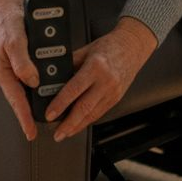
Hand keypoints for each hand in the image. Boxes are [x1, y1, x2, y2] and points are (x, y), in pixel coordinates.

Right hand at [0, 0, 37, 140]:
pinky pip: (30, 74)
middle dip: (33, 109)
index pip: (15, 100)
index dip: (24, 118)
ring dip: (38, 94)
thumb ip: (23, 62)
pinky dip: (39, 80)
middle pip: (21, 97)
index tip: (31, 132)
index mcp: (1, 70)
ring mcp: (12, 64)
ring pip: (27, 86)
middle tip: (47, 120)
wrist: (4, 0)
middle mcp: (6, 70)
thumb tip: (32, 81)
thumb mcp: (15, 39)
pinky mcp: (19, 57)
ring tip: (50, 105)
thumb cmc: (4, 17)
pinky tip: (48, 82)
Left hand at [46, 16, 156, 141]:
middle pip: (85, 108)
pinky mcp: (117, 98)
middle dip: (69, 124)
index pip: (74, 90)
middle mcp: (106, 81)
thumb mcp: (85, 50)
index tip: (50, 114)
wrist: (132, 46)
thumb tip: (51, 80)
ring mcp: (113, 92)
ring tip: (64, 133)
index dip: (60, 104)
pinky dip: (87, 121)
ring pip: (93, 114)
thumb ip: (69, 65)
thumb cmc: (108, 46)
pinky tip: (78, 125)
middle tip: (57, 134)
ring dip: (77, 126)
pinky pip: (100, 112)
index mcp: (96, 67)